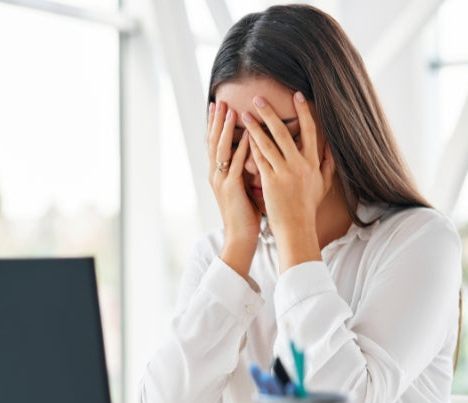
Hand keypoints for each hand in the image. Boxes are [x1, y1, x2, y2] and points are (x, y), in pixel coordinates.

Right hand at [207, 101, 258, 277]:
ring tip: (229, 111)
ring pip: (221, 150)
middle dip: (216, 121)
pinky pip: (235, 165)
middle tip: (218, 101)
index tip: (218, 106)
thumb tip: (254, 152)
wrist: (240, 237)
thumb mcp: (243, 186)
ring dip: (225, 130)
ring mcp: (221, 181)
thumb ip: (245, 169)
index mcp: (219, 173)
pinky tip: (246, 137)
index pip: (215, 143)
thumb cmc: (246, 214)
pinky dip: (240, 149)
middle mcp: (216, 175)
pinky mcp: (231, 189)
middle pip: (214, 142)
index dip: (215, 124)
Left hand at [242, 92, 334, 269]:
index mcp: (313, 163)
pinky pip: (259, 159)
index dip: (303, 112)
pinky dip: (251, 146)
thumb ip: (328, 164)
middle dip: (270, 112)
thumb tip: (331, 147)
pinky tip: (243, 135)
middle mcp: (300, 164)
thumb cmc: (308, 208)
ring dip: (255, 126)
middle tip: (258, 97)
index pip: (310, 131)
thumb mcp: (323, 185)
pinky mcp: (270, 182)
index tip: (297, 95)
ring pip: (268, 143)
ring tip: (244, 113)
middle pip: (284, 132)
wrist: (297, 229)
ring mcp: (284, 172)